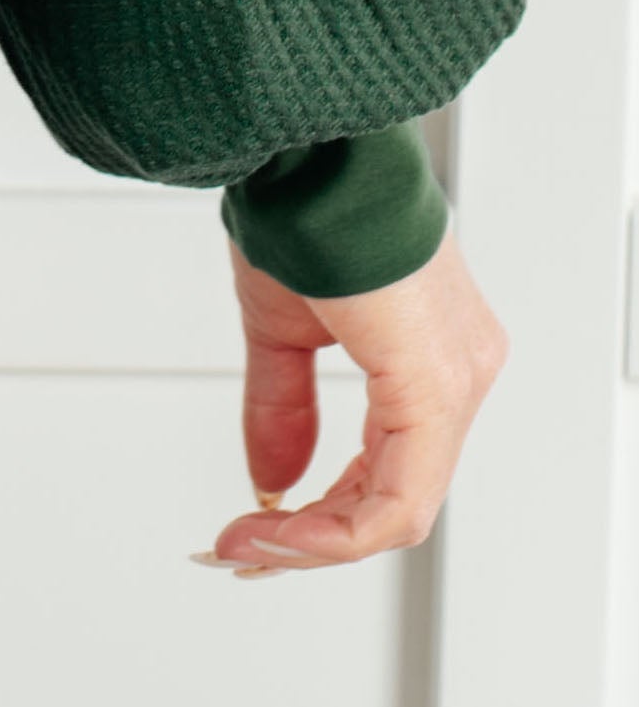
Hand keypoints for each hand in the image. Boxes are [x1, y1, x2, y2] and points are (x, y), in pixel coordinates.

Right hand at [196, 228, 508, 573]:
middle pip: (396, 498)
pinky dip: (334, 529)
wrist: (310, 153)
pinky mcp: (436, 389)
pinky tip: (279, 529)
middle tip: (244, 553)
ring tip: (249, 547)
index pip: (390, 467)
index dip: (321, 514)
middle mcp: (462, 371)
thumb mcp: (283, 326)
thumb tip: (273, 479)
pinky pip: (398, 498)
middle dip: (311, 540)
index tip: (255, 529)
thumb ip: (283, 406)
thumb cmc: (305, 209)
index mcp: (432, 353)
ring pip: (399, 510)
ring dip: (315, 543)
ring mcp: (458, 382)